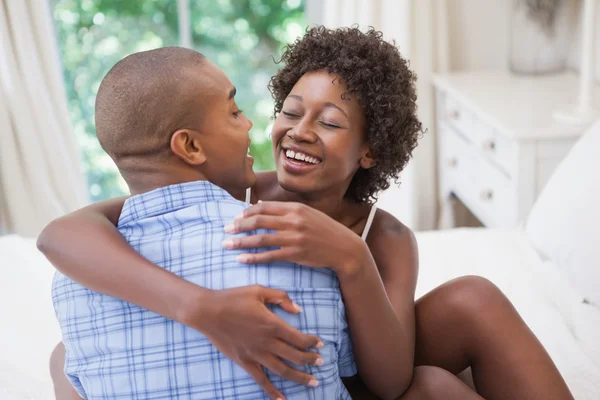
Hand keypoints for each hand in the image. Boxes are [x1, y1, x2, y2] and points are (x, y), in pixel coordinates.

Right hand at [191, 285, 322, 399]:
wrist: (207, 312)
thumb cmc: (233, 298)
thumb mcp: (259, 290)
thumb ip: (281, 297)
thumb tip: (298, 310)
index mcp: (273, 324)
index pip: (299, 338)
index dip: (313, 342)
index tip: (320, 343)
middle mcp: (267, 342)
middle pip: (295, 356)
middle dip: (311, 361)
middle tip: (321, 362)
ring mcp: (255, 354)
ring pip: (283, 371)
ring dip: (300, 377)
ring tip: (313, 382)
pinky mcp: (244, 362)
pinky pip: (261, 380)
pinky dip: (272, 391)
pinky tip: (282, 399)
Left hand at [222, 201, 368, 276]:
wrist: (344, 248)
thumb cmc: (325, 230)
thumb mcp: (308, 214)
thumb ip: (286, 211)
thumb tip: (260, 206)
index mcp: (295, 208)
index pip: (264, 207)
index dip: (246, 212)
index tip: (235, 217)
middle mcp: (294, 221)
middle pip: (258, 221)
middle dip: (238, 225)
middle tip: (225, 230)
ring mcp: (294, 238)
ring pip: (260, 239)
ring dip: (241, 242)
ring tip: (227, 245)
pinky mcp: (296, 254)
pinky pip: (269, 256)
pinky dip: (253, 258)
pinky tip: (242, 260)